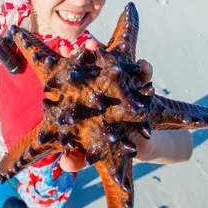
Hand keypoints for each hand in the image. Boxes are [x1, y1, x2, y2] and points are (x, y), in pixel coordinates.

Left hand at [57, 39, 153, 171]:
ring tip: (108, 47)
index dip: (68, 65)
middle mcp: (104, 86)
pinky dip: (145, 68)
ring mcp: (123, 85)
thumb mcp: (92, 154)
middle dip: (89, 52)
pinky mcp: (143, 88)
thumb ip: (77, 159)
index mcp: (88, 98)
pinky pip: (145, 74)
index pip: (75, 77)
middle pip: (94, 65)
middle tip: (85, 44)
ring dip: (114, 53)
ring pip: (117, 64)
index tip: (62, 51)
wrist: (139, 148)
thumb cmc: (107, 148)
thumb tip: (64, 164)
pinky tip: (144, 65)